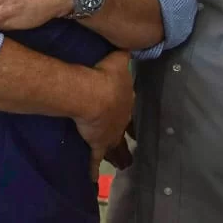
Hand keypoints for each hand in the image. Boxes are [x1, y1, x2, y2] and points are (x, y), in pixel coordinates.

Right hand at [74, 51, 132, 178]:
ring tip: (123, 164)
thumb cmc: (106, 76)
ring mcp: (110, 134)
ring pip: (116, 148)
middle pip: (125, 130)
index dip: (128, 112)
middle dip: (128, 136)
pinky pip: (94, 159)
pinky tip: (92, 179)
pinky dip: (93, 169)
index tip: (130, 118)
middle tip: (130, 143)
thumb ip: (124, 54)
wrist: (94, 94)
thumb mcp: (118, 61)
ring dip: (118, 156)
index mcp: (126, 101)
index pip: (128, 108)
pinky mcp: (97, 144)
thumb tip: (130, 43)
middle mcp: (121, 120)